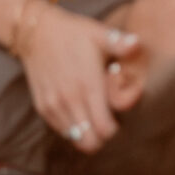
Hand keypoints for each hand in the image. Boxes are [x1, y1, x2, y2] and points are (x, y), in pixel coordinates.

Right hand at [19, 1, 140, 151]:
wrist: (36, 31)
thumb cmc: (74, 33)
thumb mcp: (99, 33)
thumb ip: (121, 43)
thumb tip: (138, 44)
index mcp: (88, 85)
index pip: (105, 129)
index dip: (116, 130)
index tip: (120, 119)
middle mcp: (69, 100)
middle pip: (90, 143)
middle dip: (103, 138)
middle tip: (109, 122)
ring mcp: (54, 105)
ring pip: (75, 139)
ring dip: (87, 133)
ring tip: (95, 116)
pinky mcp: (43, 107)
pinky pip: (61, 130)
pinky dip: (73, 127)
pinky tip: (80, 110)